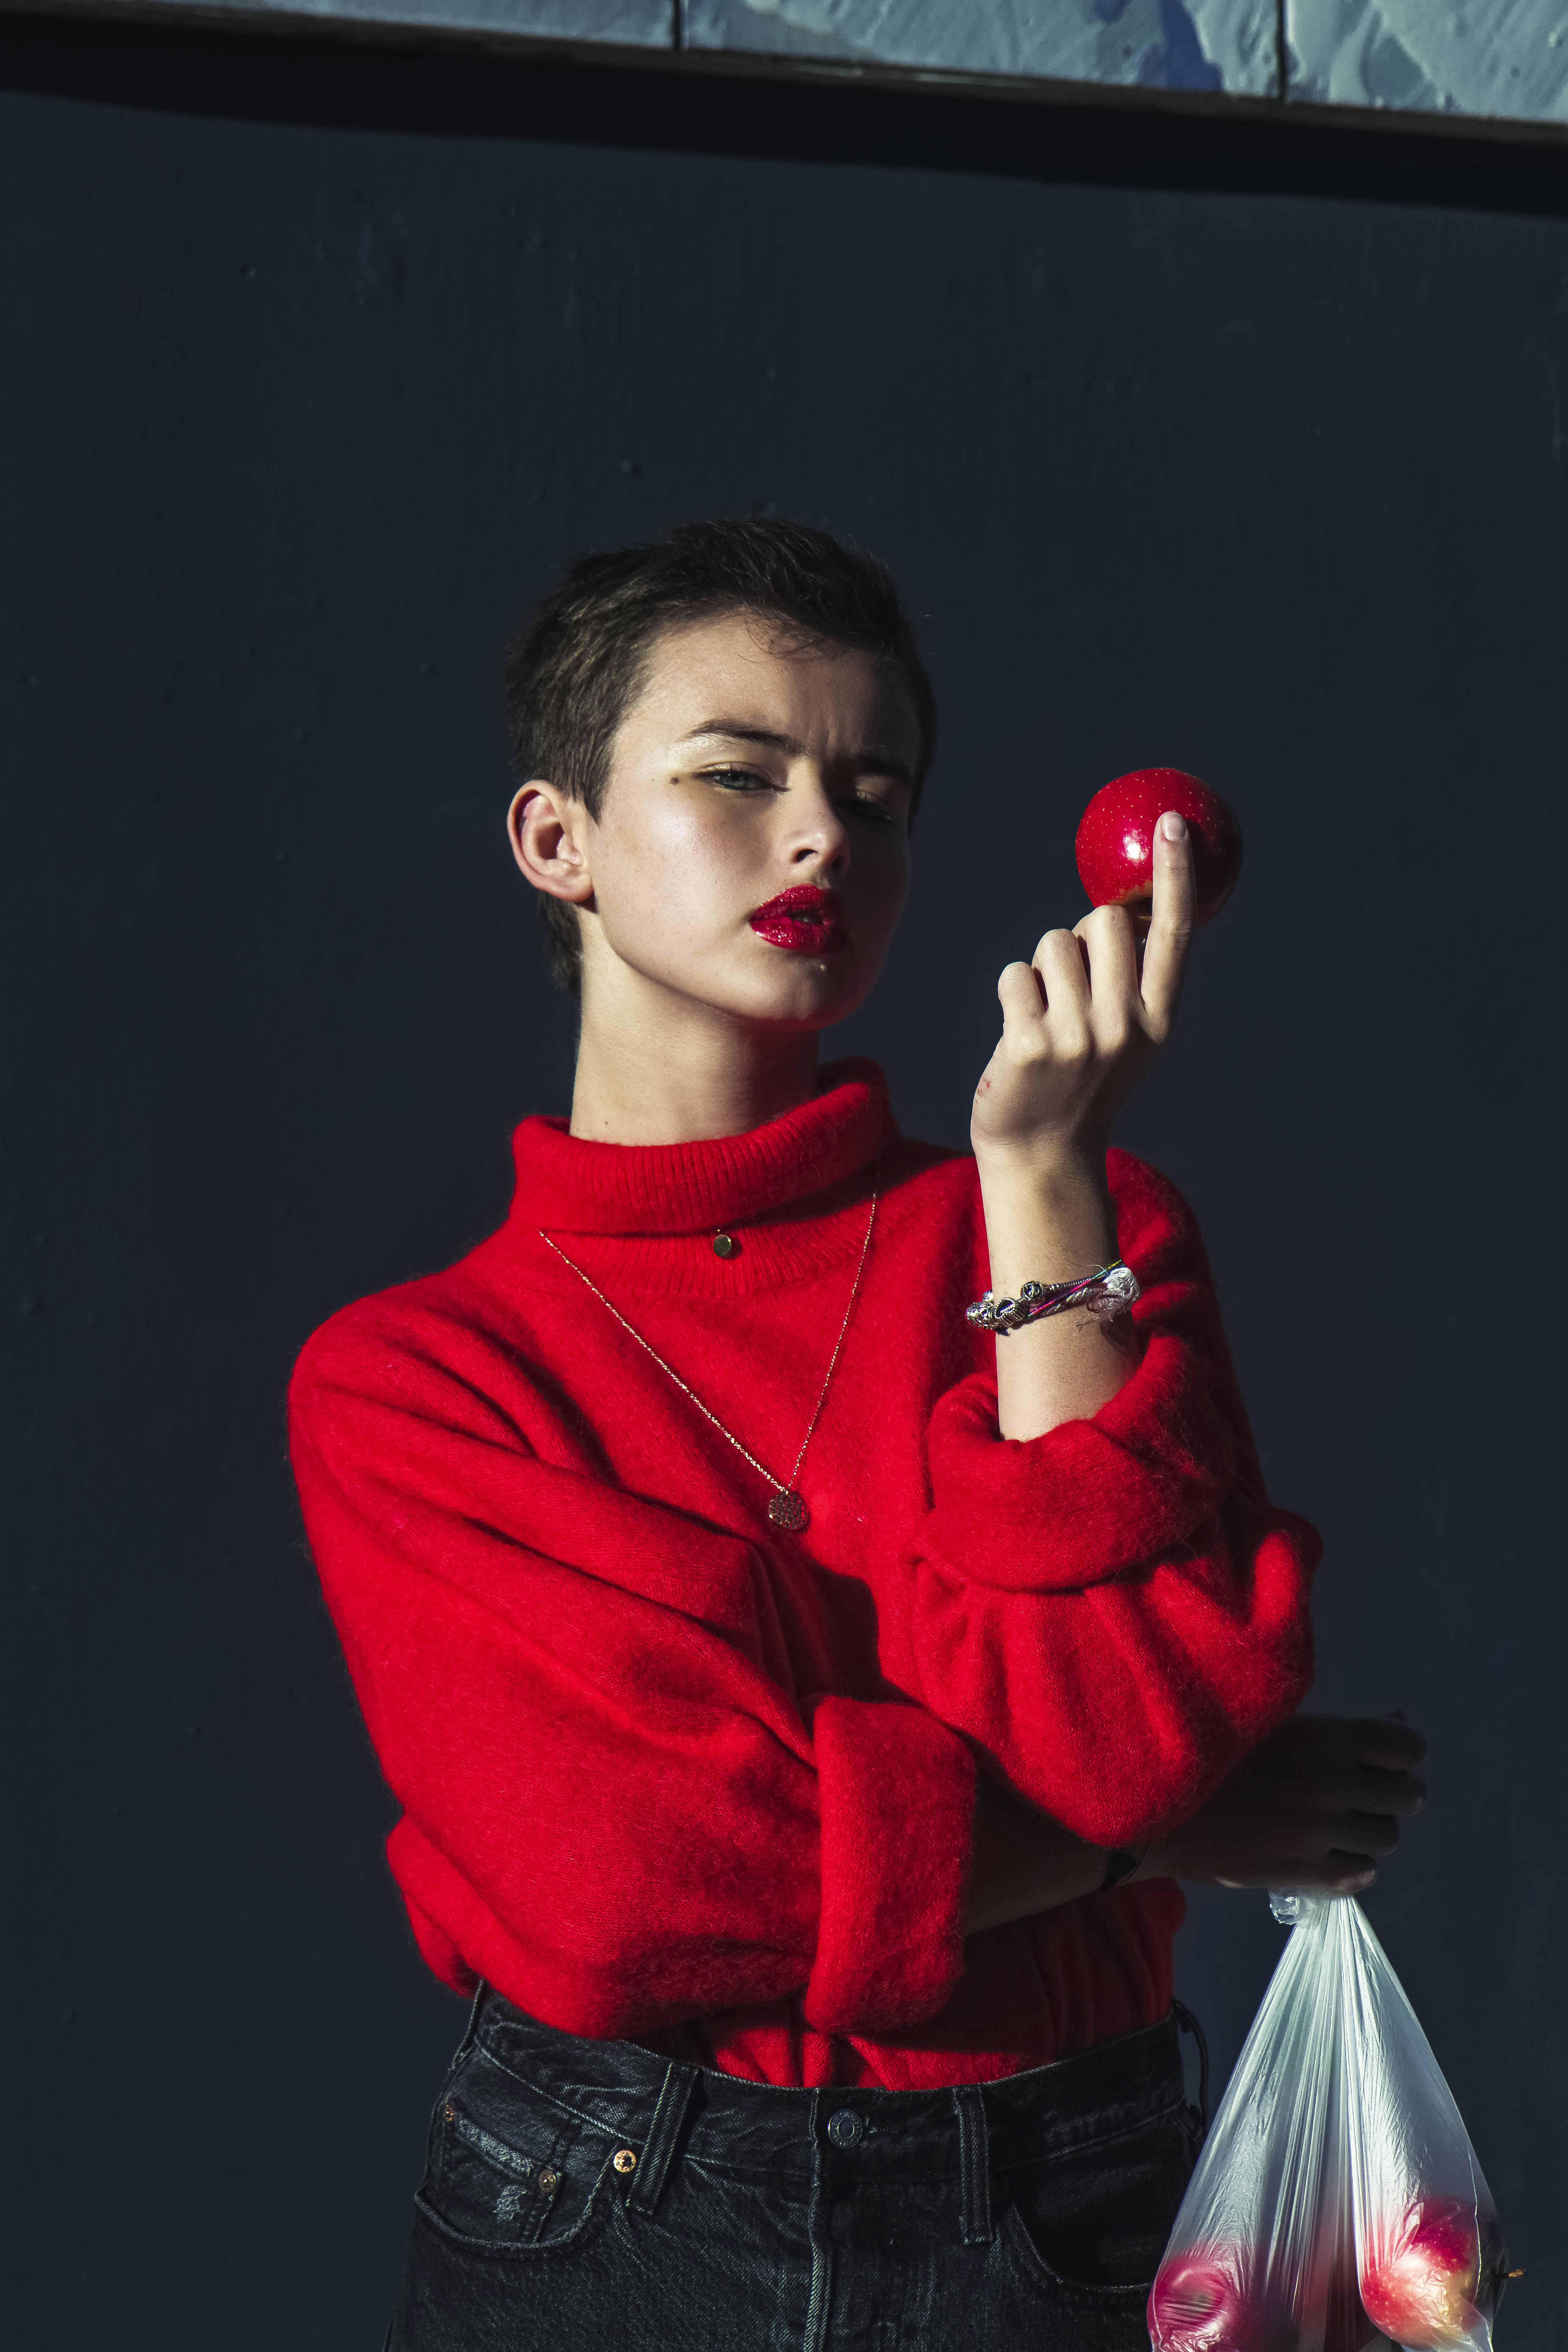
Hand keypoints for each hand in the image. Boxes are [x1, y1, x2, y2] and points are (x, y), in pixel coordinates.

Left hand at [970, 808, 1194, 1173]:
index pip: (1173, 933)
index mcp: (1160, 1022)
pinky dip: (1012, 994)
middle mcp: (1125, 1027)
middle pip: (1102, 922)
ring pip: (1052, 943)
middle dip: (1082, 936)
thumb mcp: (1126, 1038)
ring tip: (1046, 1019)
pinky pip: (1014, 974)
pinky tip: (1019, 1035)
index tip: (1170, 823)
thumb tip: (1118, 908)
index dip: (1175, 873)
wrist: (1045, 1156)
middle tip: (1073, 985)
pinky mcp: (1027, 1044)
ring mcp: (1077, 1037)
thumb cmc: (1083, 1085)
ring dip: (1042, 970)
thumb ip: (1130, 981)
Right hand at [1141, 1714, 1428, 1895]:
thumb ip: (1343, 1729)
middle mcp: (1329, 1782)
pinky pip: (1361, 1874)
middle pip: (1409, 1796)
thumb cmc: (1217, 1757)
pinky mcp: (1303, 1872)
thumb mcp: (1278, 1725)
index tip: (1381, 1762)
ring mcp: (1318, 1831)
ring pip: (1386, 1837)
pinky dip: (1352, 1864)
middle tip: (1361, 1795)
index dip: (1402, 1756)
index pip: (1407, 1747)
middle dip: (1392, 1795)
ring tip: (1333, 1823)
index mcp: (1323, 1736)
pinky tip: (1324, 1851)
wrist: (1159, 1811)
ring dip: (1368, 1831)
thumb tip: (1401, 1722)